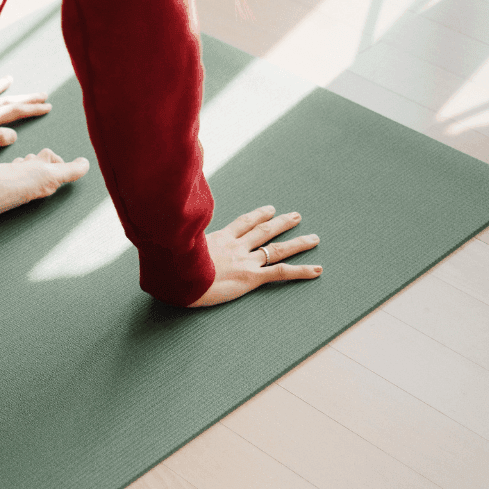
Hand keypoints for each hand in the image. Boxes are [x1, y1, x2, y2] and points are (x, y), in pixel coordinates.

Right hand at [186, 205, 321, 307]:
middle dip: (281, 223)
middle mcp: (236, 246)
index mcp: (219, 238)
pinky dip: (301, 271)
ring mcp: (245, 261)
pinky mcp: (251, 277)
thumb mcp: (178, 247)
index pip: (243, 223)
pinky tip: (317, 270)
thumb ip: (185, 243)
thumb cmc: (175, 266)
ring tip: (313, 238)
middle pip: (264, 231)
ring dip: (297, 242)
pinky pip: (281, 272)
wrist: (180, 278)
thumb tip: (172, 239)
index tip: (269, 210)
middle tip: (295, 217)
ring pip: (277, 248)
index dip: (257, 215)